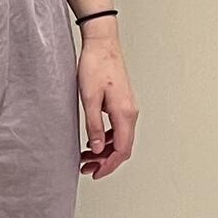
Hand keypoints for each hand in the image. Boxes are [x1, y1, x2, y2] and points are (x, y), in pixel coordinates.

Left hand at [76, 29, 135, 177]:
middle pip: (123, 147)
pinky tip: (93, 139)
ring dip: (105, 150)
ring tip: (86, 156)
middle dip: (106, 161)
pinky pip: (118, 127)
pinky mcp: (123, 102)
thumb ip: (93, 126)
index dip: (109, 166)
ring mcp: (128, 107)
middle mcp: (131, 112)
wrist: (102, 43)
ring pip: (120, 138)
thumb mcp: (89, 99)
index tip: (95, 174)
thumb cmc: (95, 65)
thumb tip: (98, 148)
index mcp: (124, 113)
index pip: (122, 150)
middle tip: (87, 168)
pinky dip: (107, 138)